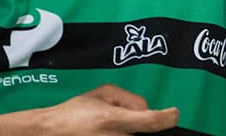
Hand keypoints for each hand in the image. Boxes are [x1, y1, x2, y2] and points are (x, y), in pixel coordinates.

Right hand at [31, 85, 178, 134]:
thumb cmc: (74, 113)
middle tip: (125, 119)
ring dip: (132, 131)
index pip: (152, 122)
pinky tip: (109, 130)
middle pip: (147, 133)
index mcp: (113, 120)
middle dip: (143, 124)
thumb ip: (130, 99)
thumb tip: (145, 109)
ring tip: (111, 126)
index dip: (169, 117)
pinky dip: (124, 134)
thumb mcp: (104, 93)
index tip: (174, 113)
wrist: (51, 131)